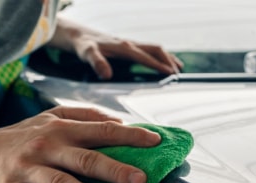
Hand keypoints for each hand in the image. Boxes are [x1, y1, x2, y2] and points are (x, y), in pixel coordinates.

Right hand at [0, 106, 160, 182]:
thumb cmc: (21, 138)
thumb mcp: (51, 119)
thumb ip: (84, 117)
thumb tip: (119, 121)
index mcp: (62, 129)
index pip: (102, 131)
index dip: (130, 136)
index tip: (156, 142)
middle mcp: (48, 146)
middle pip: (86, 158)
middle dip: (115, 169)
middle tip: (140, 181)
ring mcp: (28, 168)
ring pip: (59, 182)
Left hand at [49, 17, 182, 79]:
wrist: (77, 34)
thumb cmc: (82, 45)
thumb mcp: (86, 54)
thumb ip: (97, 63)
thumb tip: (107, 74)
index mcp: (123, 47)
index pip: (146, 56)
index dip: (159, 65)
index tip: (170, 74)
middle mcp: (129, 44)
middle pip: (155, 49)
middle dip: (168, 60)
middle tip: (178, 73)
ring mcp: (130, 44)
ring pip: (154, 49)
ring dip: (167, 57)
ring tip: (178, 68)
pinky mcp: (127, 47)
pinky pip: (148, 50)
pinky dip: (159, 56)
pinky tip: (162, 63)